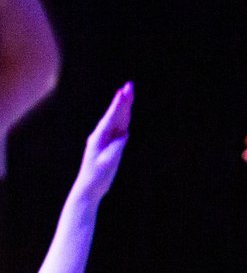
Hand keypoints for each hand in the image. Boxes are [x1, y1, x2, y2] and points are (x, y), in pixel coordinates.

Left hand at [73, 83, 133, 198]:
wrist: (89, 186)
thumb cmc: (98, 175)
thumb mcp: (109, 161)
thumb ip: (117, 146)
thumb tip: (125, 134)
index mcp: (99, 137)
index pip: (112, 117)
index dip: (119, 104)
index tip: (124, 91)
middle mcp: (101, 135)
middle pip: (115, 114)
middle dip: (123, 99)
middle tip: (129, 85)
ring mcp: (105, 139)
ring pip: (117, 119)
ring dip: (124, 106)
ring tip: (128, 93)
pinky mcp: (109, 144)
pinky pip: (119, 128)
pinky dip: (123, 117)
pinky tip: (126, 111)